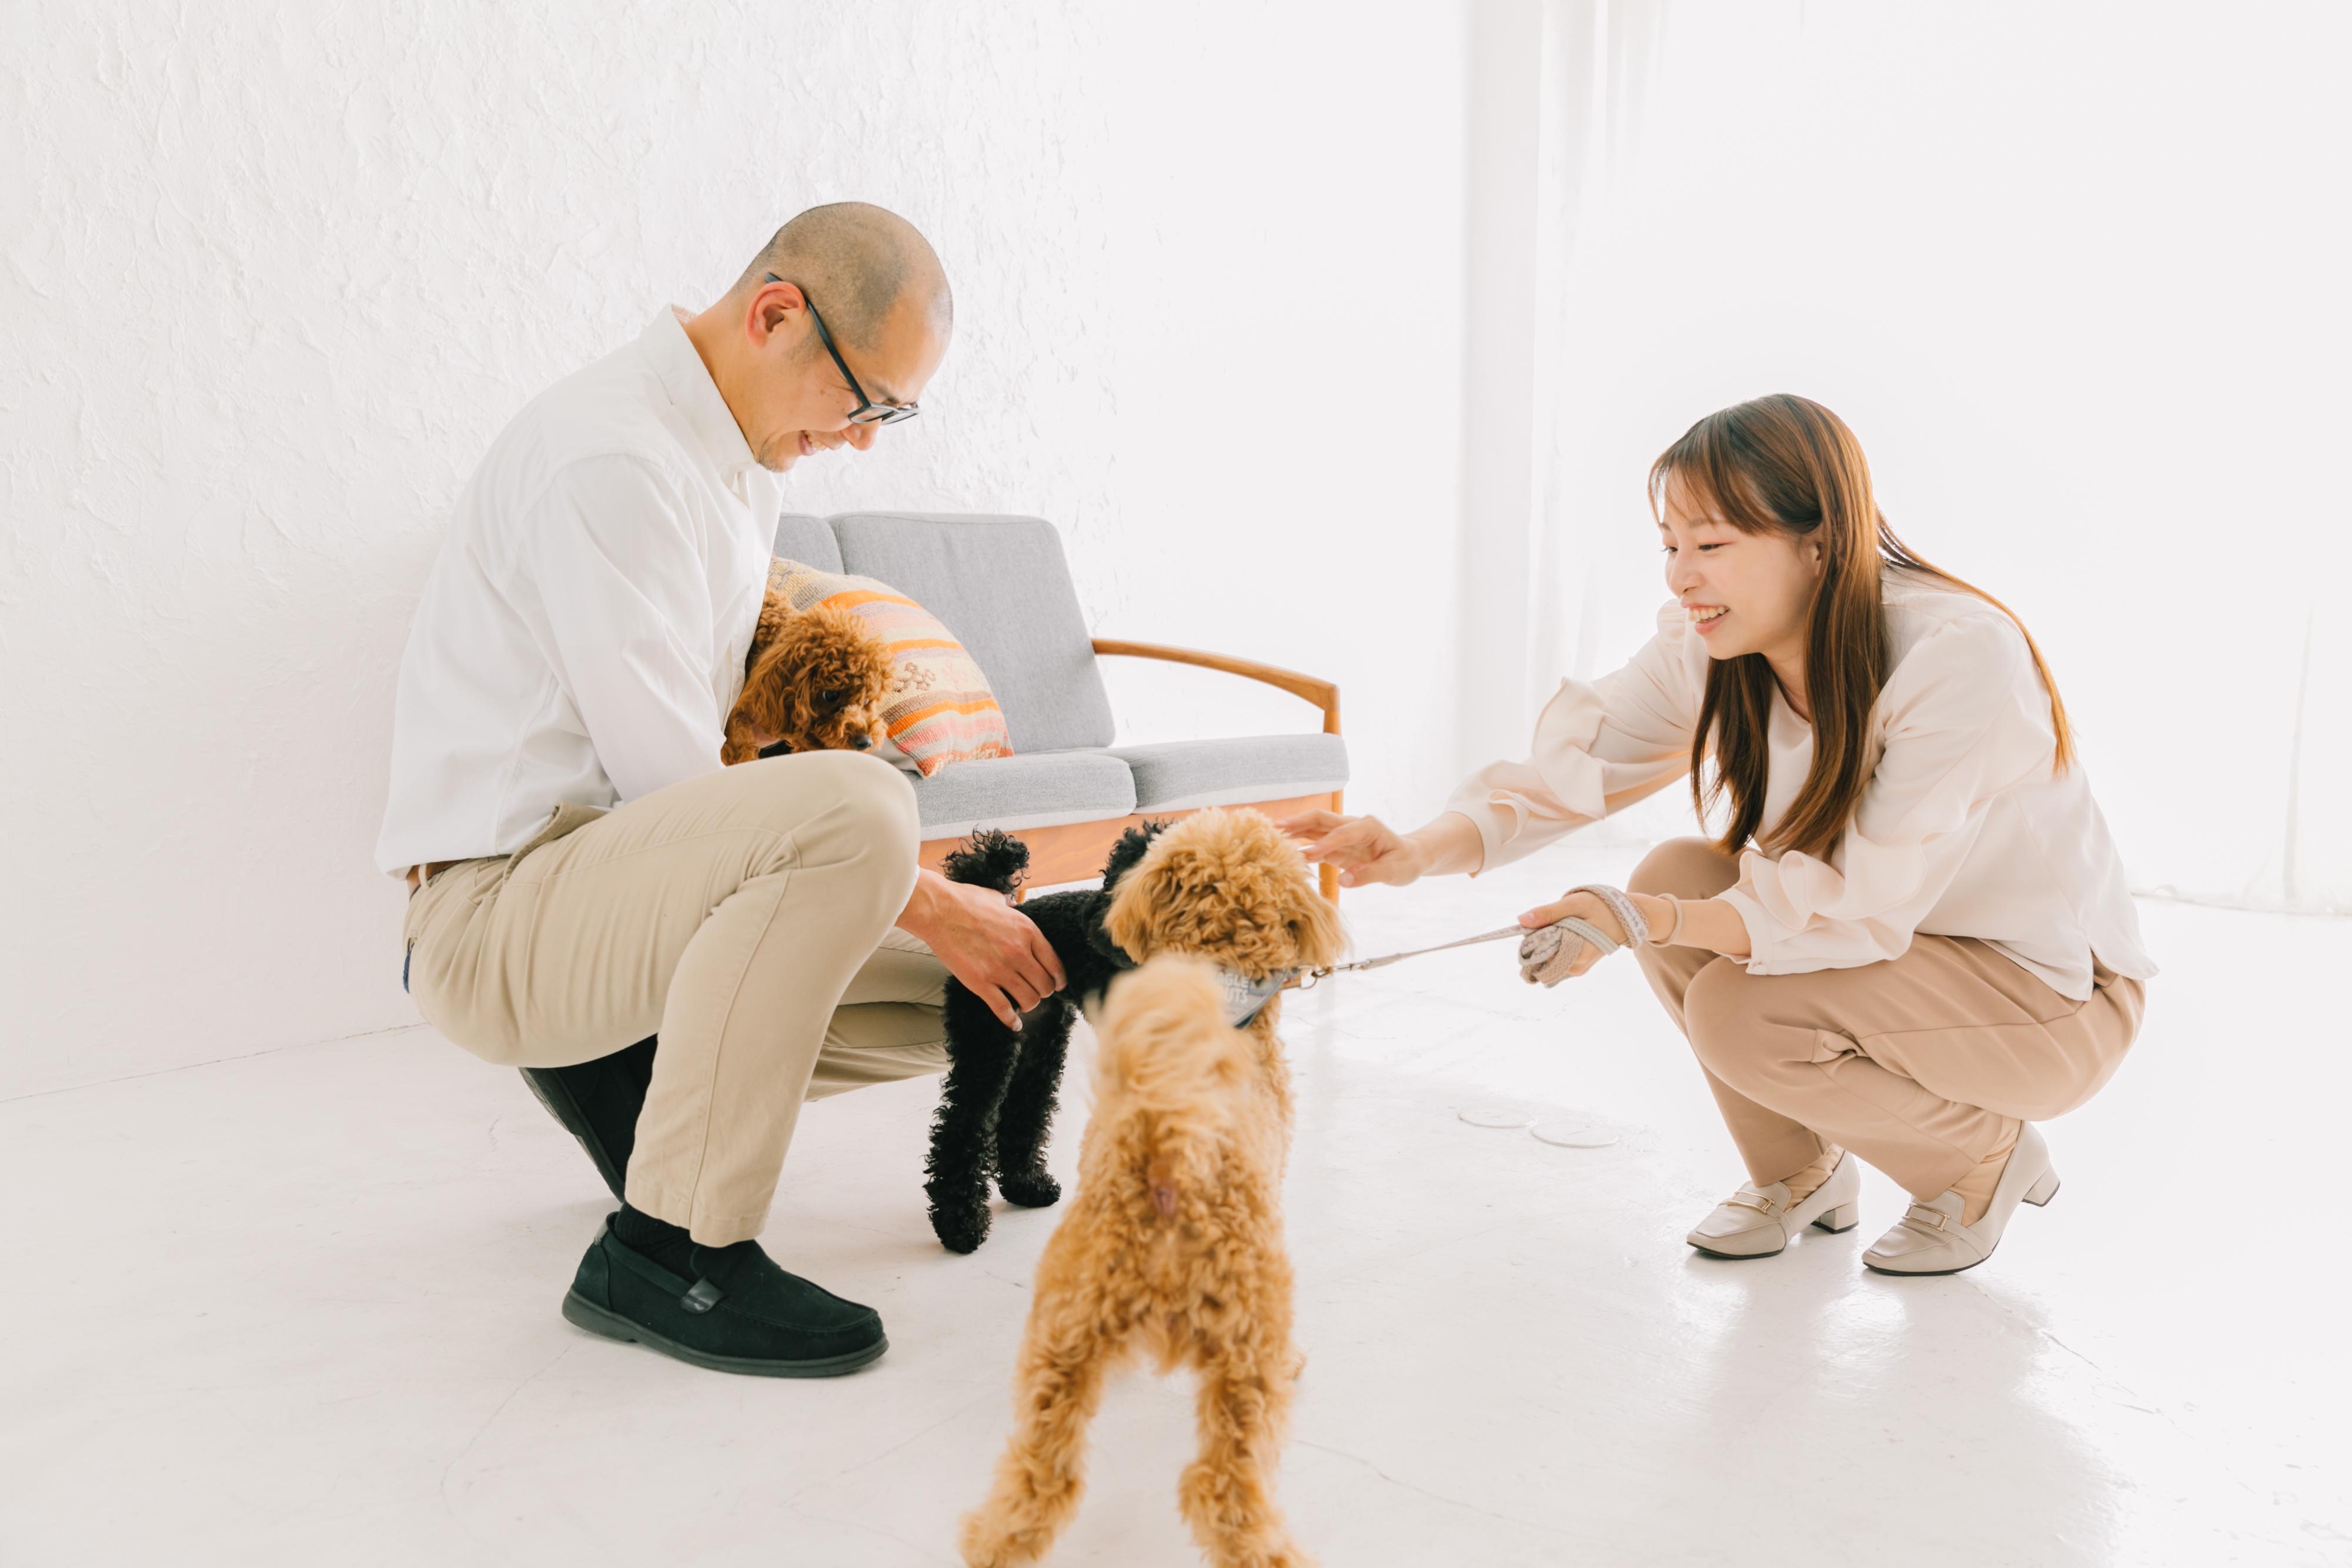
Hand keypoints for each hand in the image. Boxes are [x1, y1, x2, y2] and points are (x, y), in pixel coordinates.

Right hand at [897, 872, 1065, 1027]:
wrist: (938, 911)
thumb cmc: (965, 902)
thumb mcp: (998, 899)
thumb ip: (1010, 906)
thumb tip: (1013, 904)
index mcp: (1027, 931)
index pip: (1055, 964)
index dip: (1058, 979)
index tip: (1057, 984)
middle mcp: (1019, 952)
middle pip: (1045, 985)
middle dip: (1043, 992)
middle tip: (1036, 992)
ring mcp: (1000, 969)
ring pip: (1030, 1000)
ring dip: (1029, 1005)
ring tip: (1023, 1005)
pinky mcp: (981, 983)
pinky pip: (1003, 1009)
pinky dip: (1011, 1020)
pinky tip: (1014, 1024)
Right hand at [1278, 811, 1425, 887]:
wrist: (1410, 857)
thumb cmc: (1405, 862)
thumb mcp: (1394, 872)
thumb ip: (1369, 875)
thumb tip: (1343, 880)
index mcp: (1368, 827)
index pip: (1342, 833)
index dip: (1324, 843)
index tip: (1307, 854)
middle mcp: (1352, 825)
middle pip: (1320, 819)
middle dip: (1297, 822)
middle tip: (1274, 828)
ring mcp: (1342, 834)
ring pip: (1313, 828)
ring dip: (1292, 830)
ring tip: (1268, 835)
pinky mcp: (1336, 846)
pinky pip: (1313, 843)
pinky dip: (1297, 845)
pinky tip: (1281, 850)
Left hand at [1515, 889, 1629, 983]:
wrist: (1626, 918)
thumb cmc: (1602, 908)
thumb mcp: (1574, 905)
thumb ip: (1548, 913)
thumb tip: (1521, 920)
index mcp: (1573, 955)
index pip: (1535, 954)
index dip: (1530, 937)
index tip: (1538, 924)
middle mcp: (1573, 968)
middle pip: (1539, 958)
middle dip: (1538, 941)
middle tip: (1554, 922)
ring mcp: (1575, 970)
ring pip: (1546, 959)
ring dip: (1545, 943)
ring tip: (1563, 926)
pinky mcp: (1577, 967)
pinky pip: (1554, 960)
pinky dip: (1553, 947)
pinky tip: (1565, 933)